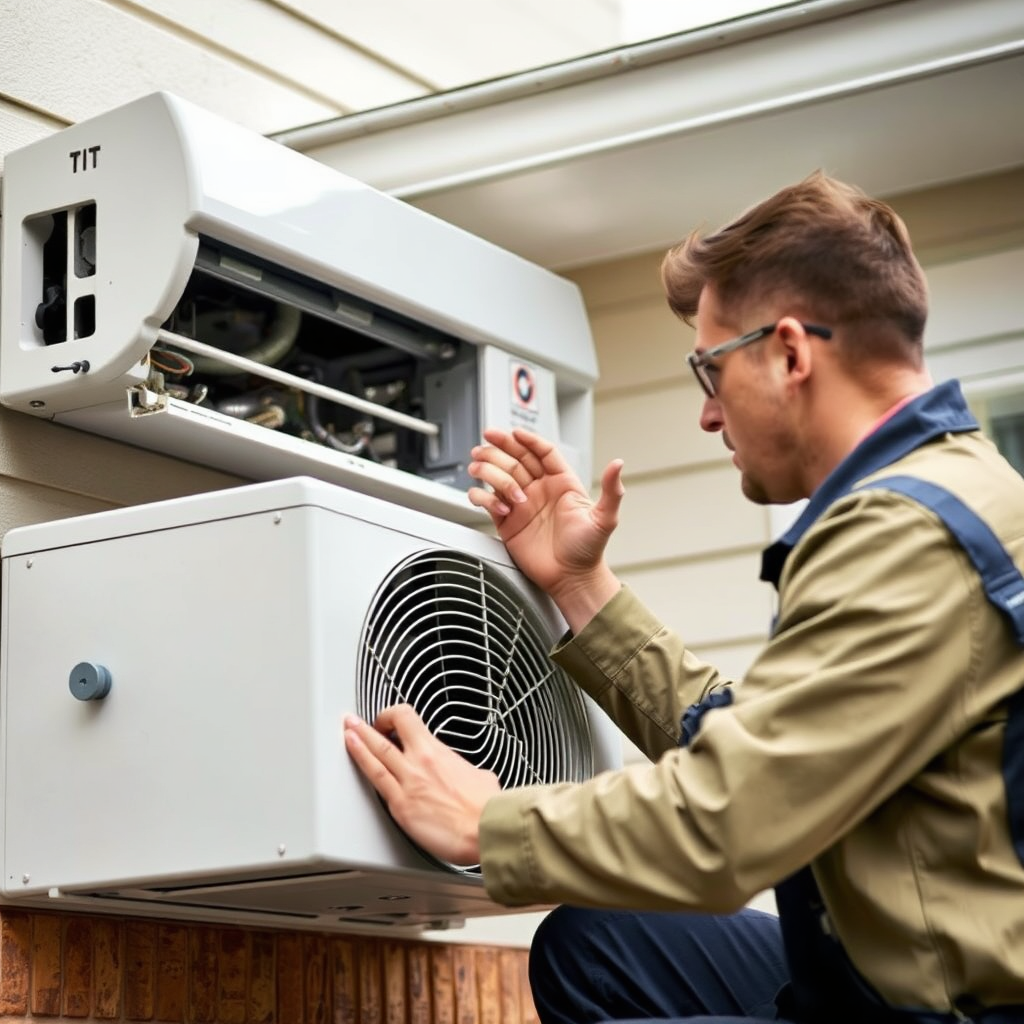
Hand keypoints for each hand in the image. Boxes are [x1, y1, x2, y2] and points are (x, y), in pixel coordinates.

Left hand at [343, 705, 499, 865]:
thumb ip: (462, 771)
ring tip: (347, 732)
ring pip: (375, 755)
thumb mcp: (478, 774)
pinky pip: (377, 782)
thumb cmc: (486, 806)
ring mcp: (407, 784)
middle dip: (366, 726)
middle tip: (354, 721)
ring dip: (357, 741)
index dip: (391, 716)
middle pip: (385, 735)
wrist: (485, 828)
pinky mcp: (401, 807)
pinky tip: (356, 761)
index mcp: (436, 751)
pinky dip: (362, 765)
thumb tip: (465, 774)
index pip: (407, 719)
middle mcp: (419, 762)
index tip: (388, 720)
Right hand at [467, 427, 623, 630]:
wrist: (571, 579)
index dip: (528, 440)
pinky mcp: (505, 520)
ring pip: (497, 474)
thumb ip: (612, 491)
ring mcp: (521, 503)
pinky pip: (487, 500)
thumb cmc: (588, 550)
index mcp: (561, 482)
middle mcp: (539, 489)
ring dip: (489, 469)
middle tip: (488, 439)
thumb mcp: (605, 519)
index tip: (515, 433)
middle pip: (516, 457)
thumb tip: (618, 463)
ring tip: (483, 471)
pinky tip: (499, 508)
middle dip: (500, 446)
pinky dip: (486, 499)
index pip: (543, 452)